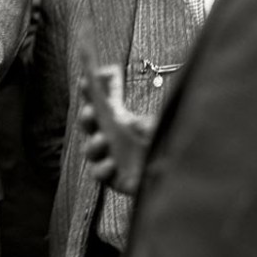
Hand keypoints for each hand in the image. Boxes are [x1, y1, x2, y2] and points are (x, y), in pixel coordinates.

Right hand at [78, 77, 153, 194]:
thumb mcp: (158, 128)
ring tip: (102, 139)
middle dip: (86, 117)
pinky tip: (111, 164)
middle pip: (88, 125)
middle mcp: (107, 137)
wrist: (170, 175)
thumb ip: (146, 124)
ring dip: (93, 144)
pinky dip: (102, 168)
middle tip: (91, 111)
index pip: (98, 101)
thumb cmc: (160, 146)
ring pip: (90, 151)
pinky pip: (99, 173)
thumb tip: (133, 123)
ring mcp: (107, 158)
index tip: (89, 78)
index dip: (91, 89)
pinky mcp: (112, 178)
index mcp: (115, 120)